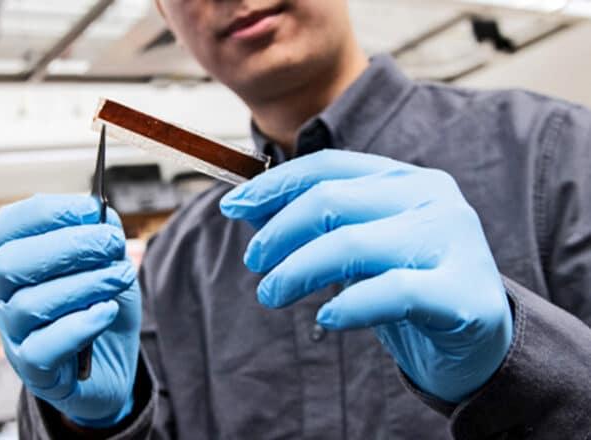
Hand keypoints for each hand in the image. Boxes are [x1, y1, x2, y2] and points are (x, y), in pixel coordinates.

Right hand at [0, 195, 140, 426]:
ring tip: (120, 277)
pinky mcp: (33, 369)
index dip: (47, 213)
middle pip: (12, 263)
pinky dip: (79, 326)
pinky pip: (42, 348)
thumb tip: (95, 213)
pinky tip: (107, 312)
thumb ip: (102, 233)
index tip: (91, 210)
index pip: (7, 226)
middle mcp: (6, 294)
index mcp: (16, 259)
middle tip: (113, 243)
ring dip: (84, 285)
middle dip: (68, 246)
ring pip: (29, 304)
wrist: (112, 362)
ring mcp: (15, 333)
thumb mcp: (110, 262)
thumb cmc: (101, 306)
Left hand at [220, 150, 512, 402]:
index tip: (232, 207)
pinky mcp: (462, 292)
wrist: (479, 341)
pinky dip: (348, 305)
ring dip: (296, 271)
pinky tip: (327, 317)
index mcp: (405, 180)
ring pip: (351, 244)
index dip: (273, 185)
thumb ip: (316, 224)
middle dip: (278, 233)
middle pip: (331, 201)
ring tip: (272, 294)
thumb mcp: (360, 247)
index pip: (327, 167)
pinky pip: (390, 292)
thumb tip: (248, 206)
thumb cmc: (410, 286)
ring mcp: (452, 241)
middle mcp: (432, 198)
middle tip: (255, 264)